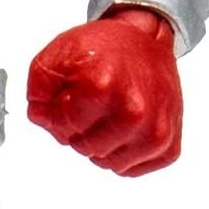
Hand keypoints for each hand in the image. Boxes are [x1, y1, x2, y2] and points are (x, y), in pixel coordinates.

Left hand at [26, 5, 181, 175]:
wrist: (145, 39)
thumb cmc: (104, 46)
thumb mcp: (58, 54)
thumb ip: (39, 89)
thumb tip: (40, 119)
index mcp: (102, 88)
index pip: (64, 125)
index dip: (59, 112)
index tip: (69, 96)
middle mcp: (133, 112)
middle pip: (85, 147)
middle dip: (79, 130)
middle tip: (88, 106)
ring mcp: (155, 131)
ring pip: (109, 163)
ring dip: (101, 145)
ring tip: (105, 116)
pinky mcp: (169, 144)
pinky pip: (134, 168)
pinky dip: (123, 154)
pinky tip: (122, 129)